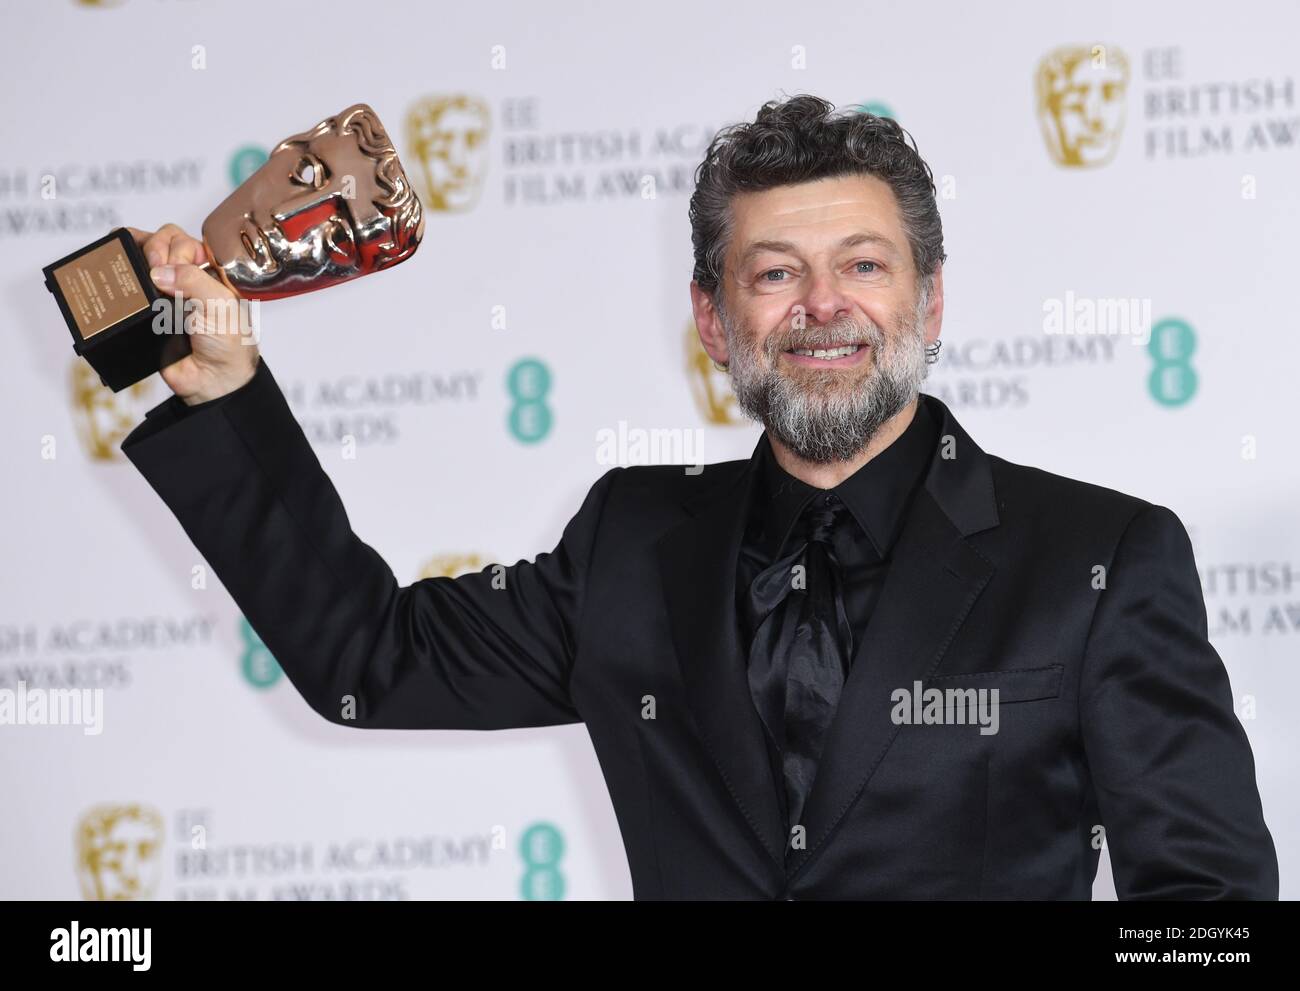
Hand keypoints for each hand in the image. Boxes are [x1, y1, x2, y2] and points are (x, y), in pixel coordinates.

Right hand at [128, 224, 259, 404]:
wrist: (213, 381)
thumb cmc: (229, 345)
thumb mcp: (220, 305)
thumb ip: (193, 281)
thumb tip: (158, 270)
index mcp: (212, 272)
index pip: (187, 240)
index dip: (175, 246)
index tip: (171, 265)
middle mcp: (188, 277)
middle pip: (162, 243)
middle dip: (155, 249)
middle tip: (156, 272)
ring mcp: (166, 292)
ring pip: (143, 260)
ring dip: (135, 258)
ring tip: (136, 273)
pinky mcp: (148, 310)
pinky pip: (131, 288)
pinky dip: (122, 276)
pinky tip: (115, 270)